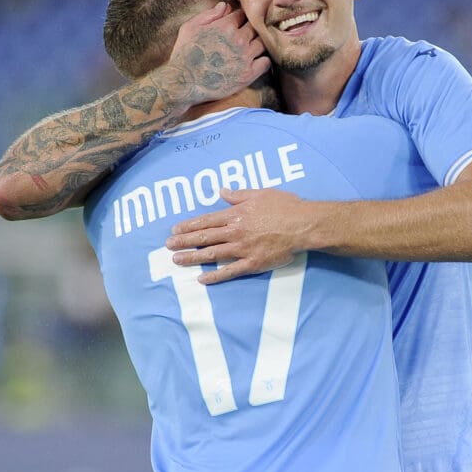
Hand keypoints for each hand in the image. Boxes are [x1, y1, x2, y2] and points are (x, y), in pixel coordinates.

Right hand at [165, 2, 270, 106]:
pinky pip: (266, 62)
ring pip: (263, 42)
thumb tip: (226, 5)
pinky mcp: (248, 74)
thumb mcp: (189, 28)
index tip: (237, 23)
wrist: (183, 84)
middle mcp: (238, 39)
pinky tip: (255, 61)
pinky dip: (264, 60)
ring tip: (251, 48)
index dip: (240, 17)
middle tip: (244, 36)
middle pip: (255, 26)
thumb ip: (209, 14)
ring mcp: (245, 57)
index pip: (242, 14)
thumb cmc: (183, 55)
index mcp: (225, 26)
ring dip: (258, 43)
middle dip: (250, 29)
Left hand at [165, 188, 310, 283]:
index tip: (175, 229)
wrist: (304, 225)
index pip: (206, 221)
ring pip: (212, 254)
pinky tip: (201, 279)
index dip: (189, 226)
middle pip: (204, 237)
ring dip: (192, 257)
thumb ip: (238, 195)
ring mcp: (242, 249)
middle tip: (167, 245)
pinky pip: (230, 271)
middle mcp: (235, 232)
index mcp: (236, 214)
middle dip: (184, 241)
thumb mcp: (260, 193)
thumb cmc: (285, 206)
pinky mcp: (252, 263)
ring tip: (176, 260)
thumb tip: (222, 191)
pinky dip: (215, 276)